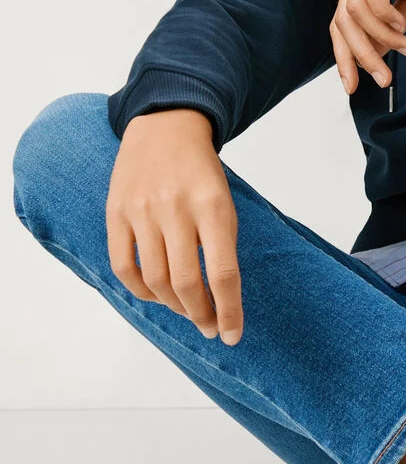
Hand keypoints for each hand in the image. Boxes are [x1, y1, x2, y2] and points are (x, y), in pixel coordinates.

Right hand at [106, 109, 244, 343]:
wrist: (165, 127)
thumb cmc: (202, 173)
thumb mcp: (225, 203)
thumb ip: (221, 246)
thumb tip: (220, 300)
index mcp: (212, 206)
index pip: (222, 272)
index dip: (229, 311)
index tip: (232, 335)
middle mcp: (175, 208)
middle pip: (185, 282)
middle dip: (201, 315)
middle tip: (210, 327)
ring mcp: (141, 211)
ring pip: (154, 280)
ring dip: (174, 307)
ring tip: (188, 312)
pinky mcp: (115, 212)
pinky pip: (123, 267)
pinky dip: (141, 291)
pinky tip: (157, 296)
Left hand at [330, 0, 405, 93]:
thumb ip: (392, 30)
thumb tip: (375, 58)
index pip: (341, 23)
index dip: (345, 56)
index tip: (355, 86)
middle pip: (341, 21)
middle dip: (359, 56)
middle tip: (383, 79)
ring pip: (353, 10)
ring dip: (379, 38)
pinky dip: (383, 14)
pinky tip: (404, 23)